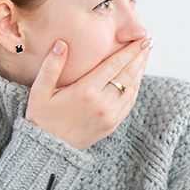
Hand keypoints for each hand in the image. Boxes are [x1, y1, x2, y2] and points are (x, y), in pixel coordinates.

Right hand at [25, 38, 152, 150]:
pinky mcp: (112, 125)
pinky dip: (135, 88)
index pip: (114, 65)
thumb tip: (62, 43)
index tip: (142, 40)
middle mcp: (102, 103)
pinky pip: (129, 103)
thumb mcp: (41, 90)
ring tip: (144, 57)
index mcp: (86, 91)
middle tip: (148, 43)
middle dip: (139, 57)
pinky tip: (136, 78)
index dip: (130, 51)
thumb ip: (52, 65)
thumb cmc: (42, 117)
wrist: (49, 149)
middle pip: (127, 75)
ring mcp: (110, 116)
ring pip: (131, 89)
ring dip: (140, 71)